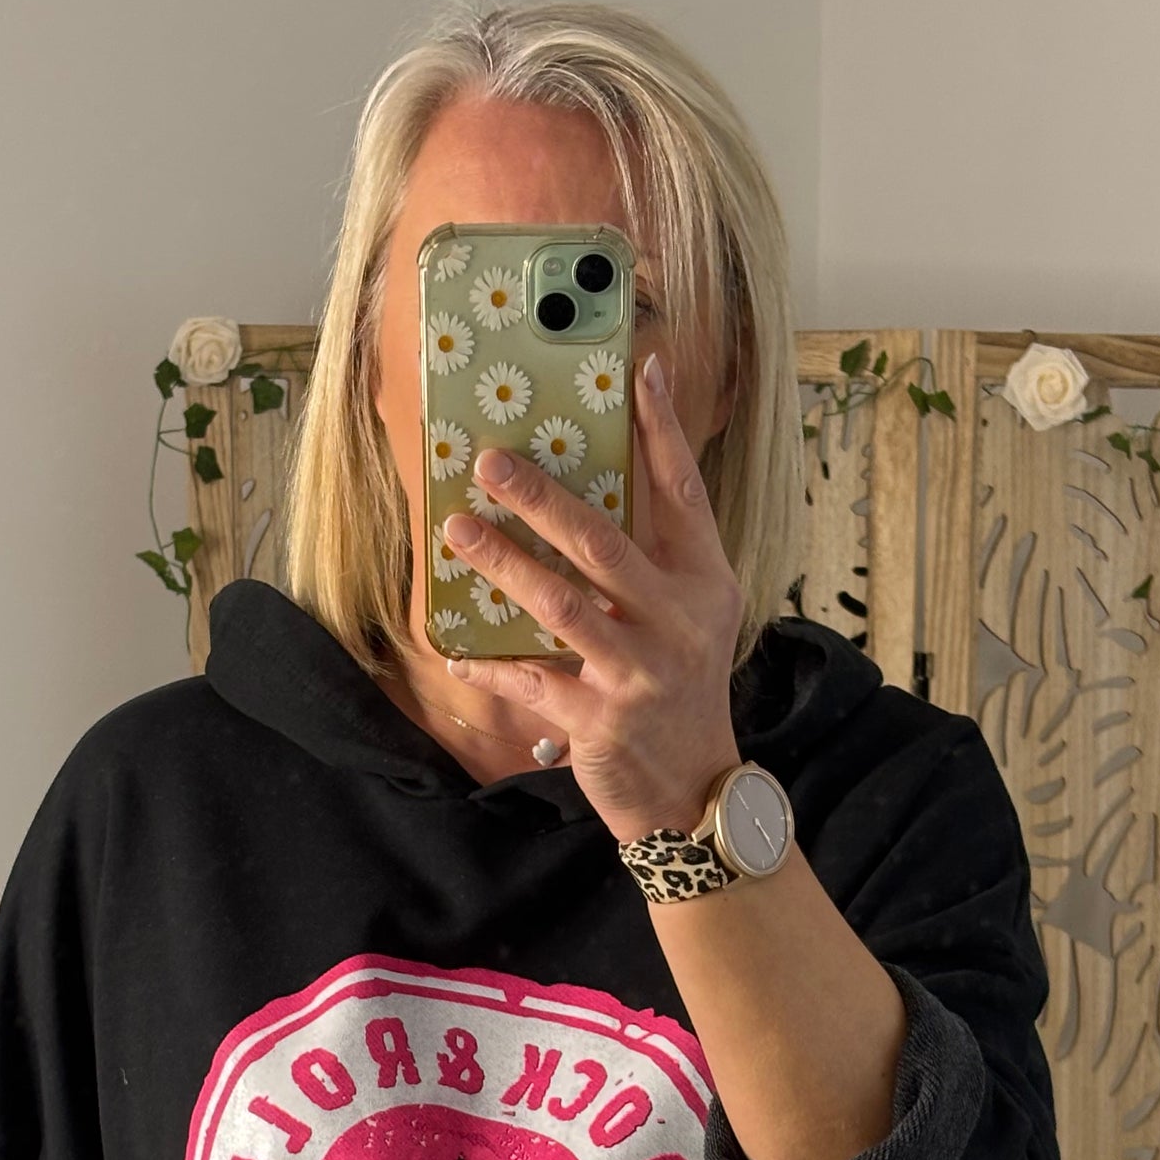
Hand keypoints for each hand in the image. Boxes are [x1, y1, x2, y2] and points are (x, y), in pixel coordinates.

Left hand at [437, 348, 744, 842]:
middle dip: (541, 498)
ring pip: (560, 605)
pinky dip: (491, 663)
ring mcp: (640, 672)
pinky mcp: (601, 720)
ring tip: (457, 530)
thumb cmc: (679, 690)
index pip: (683, 493)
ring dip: (502, 564)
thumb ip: (656, 557)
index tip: (641, 369)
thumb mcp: (690, 618)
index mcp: (704, 584)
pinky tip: (455, 648)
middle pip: (603, 543)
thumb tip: (590, 491)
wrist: (692, 790)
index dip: (662, 430)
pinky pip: (532, 680)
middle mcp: (678, 621)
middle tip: (490, 462)